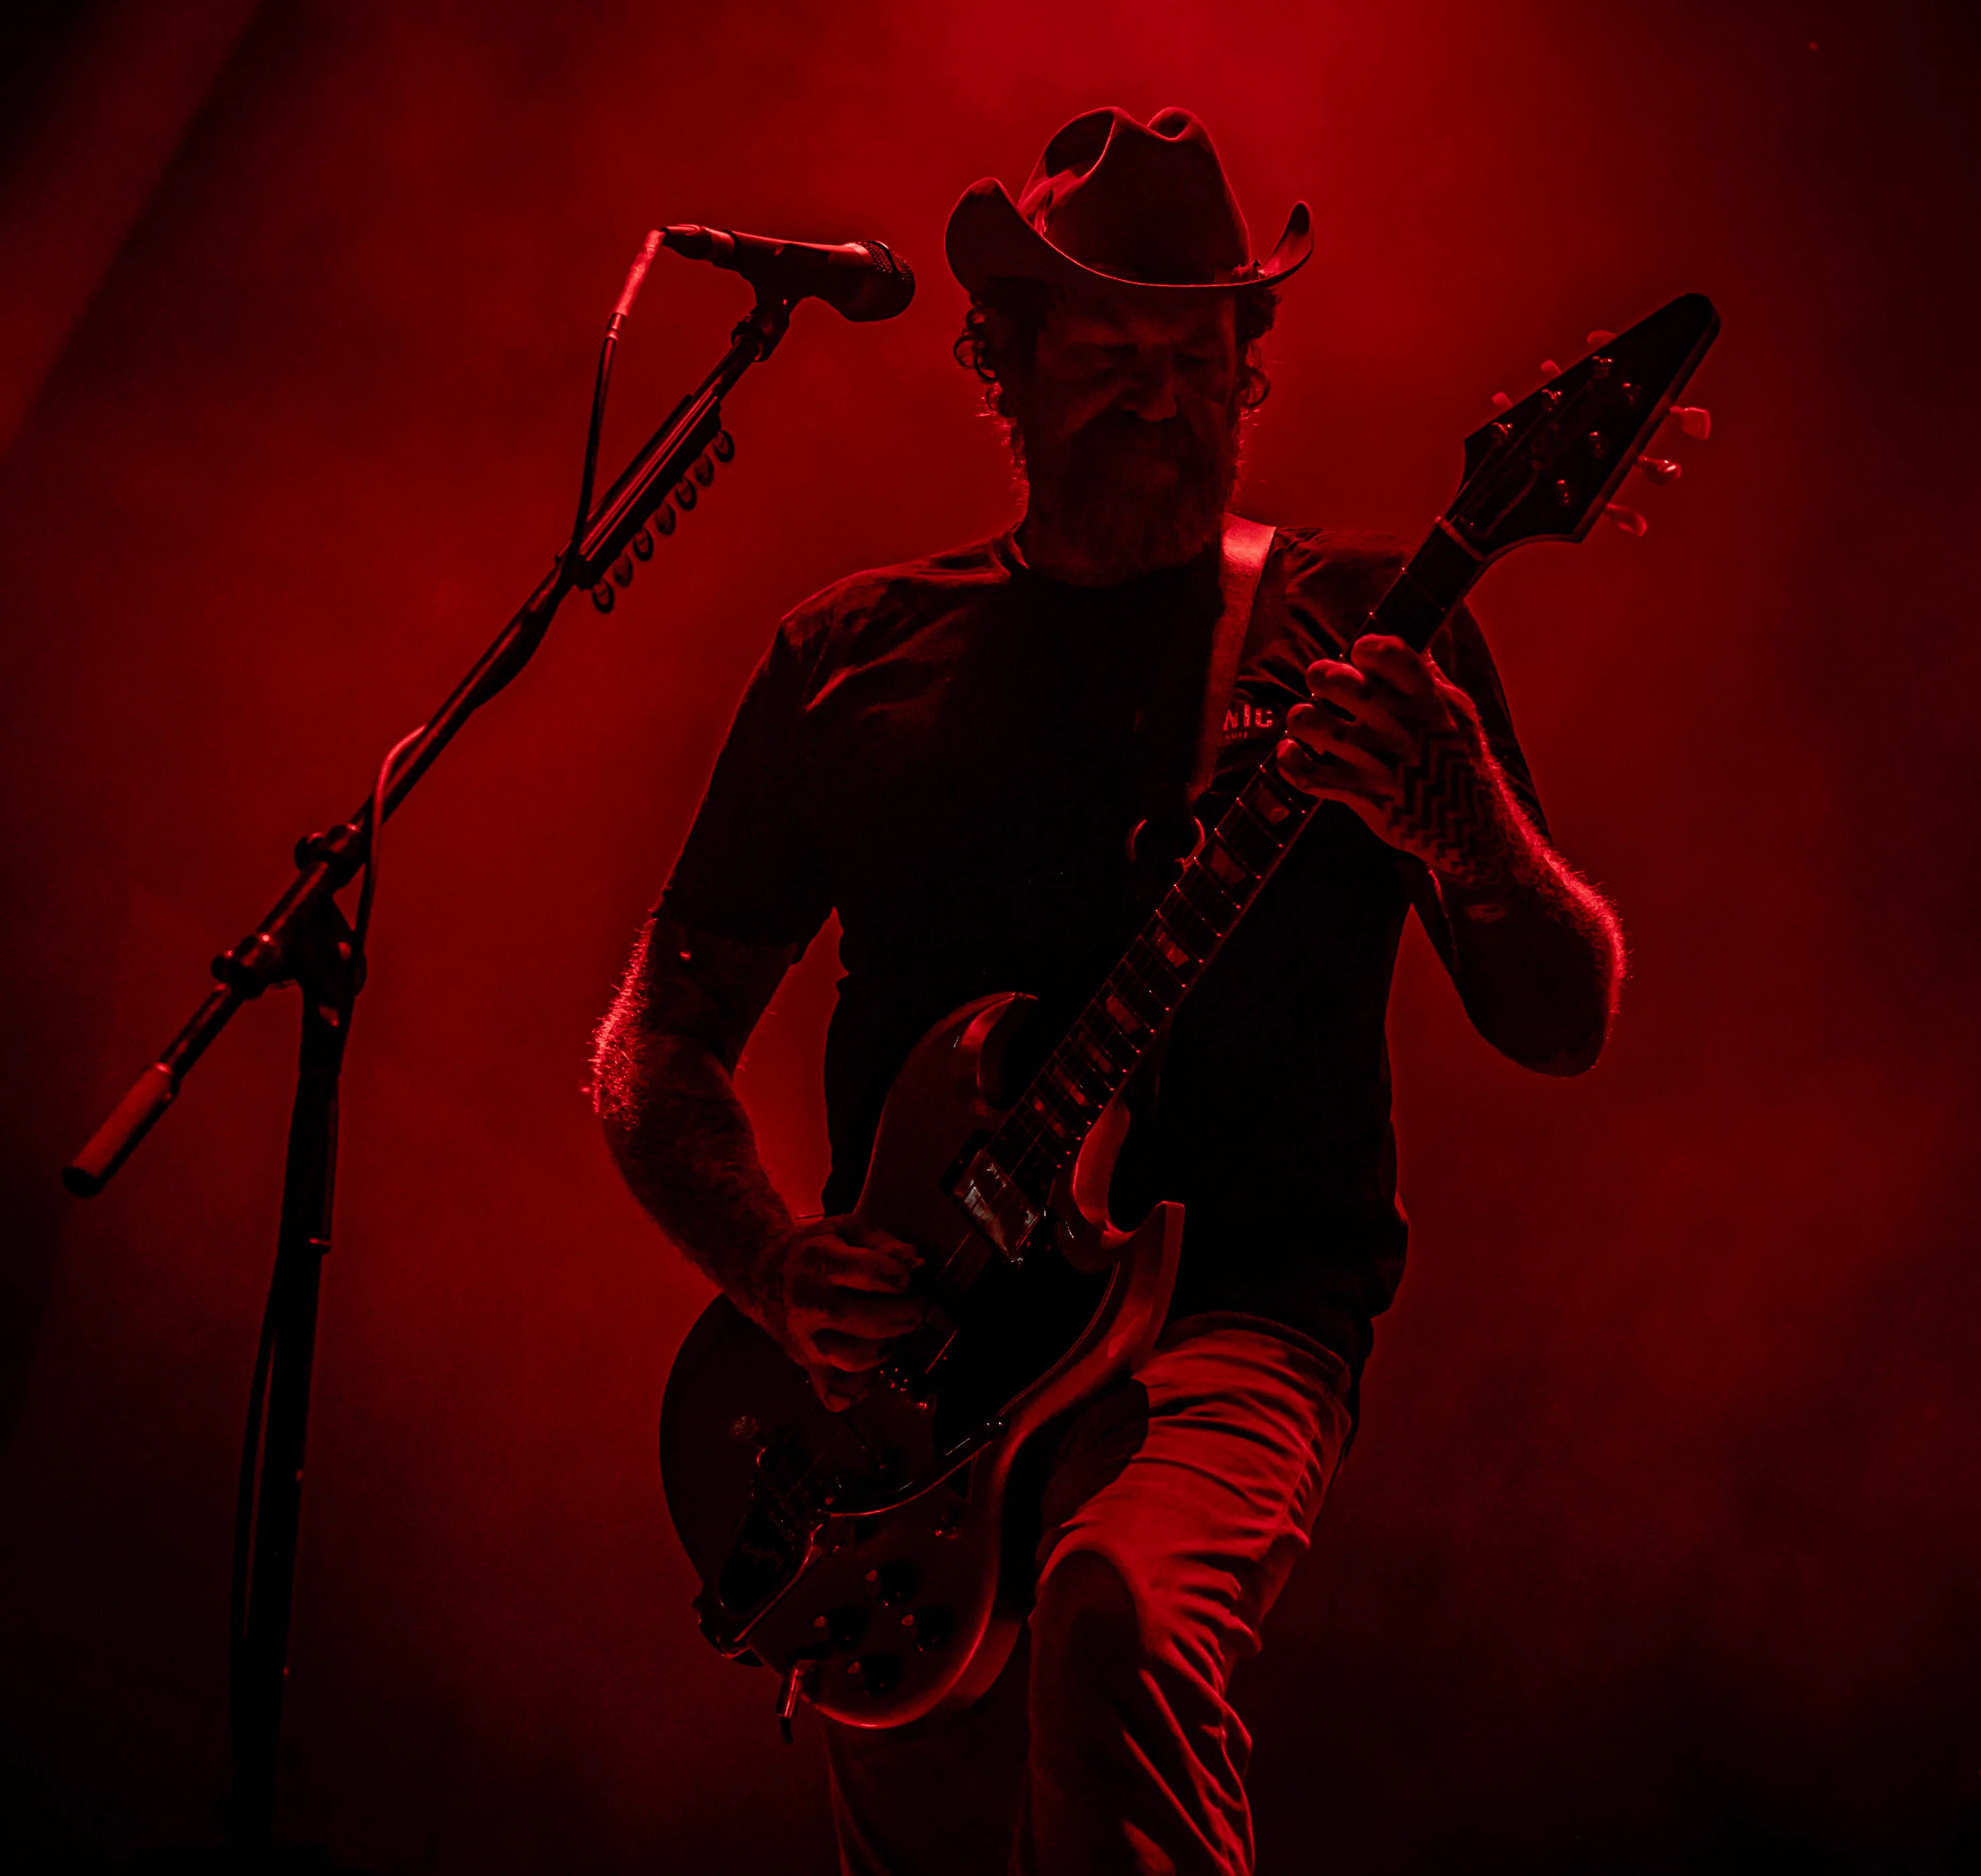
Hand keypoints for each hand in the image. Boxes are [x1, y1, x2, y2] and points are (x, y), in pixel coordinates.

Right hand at [755, 1216, 924, 1410]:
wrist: (767, 1278)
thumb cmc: (819, 1251)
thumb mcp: (847, 1230)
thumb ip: (883, 1243)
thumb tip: (913, 1261)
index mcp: (819, 1263)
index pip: (872, 1274)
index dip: (900, 1276)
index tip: (905, 1277)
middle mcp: (809, 1305)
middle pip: (869, 1321)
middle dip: (907, 1314)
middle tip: (916, 1305)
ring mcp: (807, 1342)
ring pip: (857, 1360)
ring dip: (886, 1347)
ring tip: (890, 1331)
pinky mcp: (809, 1369)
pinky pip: (838, 1394)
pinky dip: (862, 1386)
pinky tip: (870, 1365)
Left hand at [1276, 635, 1521, 888]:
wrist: (1474, 830)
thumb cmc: (1461, 763)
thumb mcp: (1459, 715)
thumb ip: (1429, 679)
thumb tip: (1411, 641)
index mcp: (1428, 701)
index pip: (1390, 656)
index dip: (1364, 648)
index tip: (1359, 654)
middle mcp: (1399, 728)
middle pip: (1342, 683)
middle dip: (1322, 674)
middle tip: (1322, 681)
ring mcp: (1378, 763)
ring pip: (1316, 725)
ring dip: (1301, 717)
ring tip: (1306, 719)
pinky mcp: (1361, 796)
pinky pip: (1309, 776)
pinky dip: (1289, 762)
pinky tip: (1290, 752)